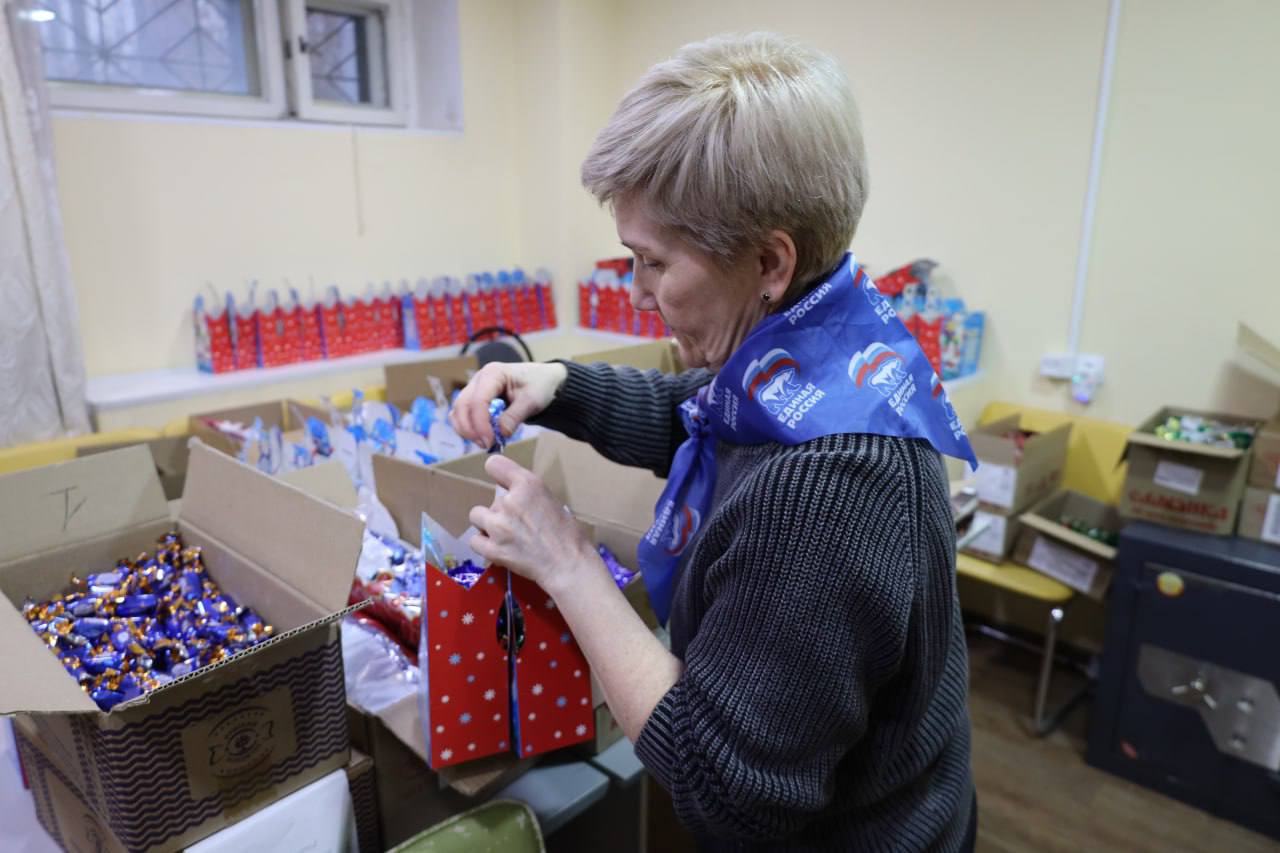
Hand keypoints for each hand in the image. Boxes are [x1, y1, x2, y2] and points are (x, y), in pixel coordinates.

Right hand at [450, 361, 567, 448]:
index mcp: (493, 373)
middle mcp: (479, 379)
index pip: (478, 400)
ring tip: (485, 443)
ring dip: (467, 430)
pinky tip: (483, 437)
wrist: (543, 381)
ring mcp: (474, 389)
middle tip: (486, 445)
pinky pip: (462, 415)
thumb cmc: (539, 385)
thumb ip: (514, 416)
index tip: (489, 441)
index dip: (480, 424)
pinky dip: (468, 428)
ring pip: (458, 412)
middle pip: (462, 406)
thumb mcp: (532, 401)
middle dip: (470, 429)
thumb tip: (500, 434)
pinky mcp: (474, 400)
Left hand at [468, 455, 598, 593]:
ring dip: (488, 522)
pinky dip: (483, 542)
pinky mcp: (492, 549)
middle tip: (518, 522)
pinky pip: (474, 540)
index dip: (498, 473)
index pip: (494, 464)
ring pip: (476, 515)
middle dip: (501, 508)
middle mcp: (509, 501)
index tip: (503, 482)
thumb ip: (528, 495)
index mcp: (528, 485)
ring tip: (503, 533)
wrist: (568, 565)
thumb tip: (512, 496)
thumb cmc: (568, 534)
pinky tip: (497, 546)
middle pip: (491, 497)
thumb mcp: (551, 501)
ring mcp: (498, 526)